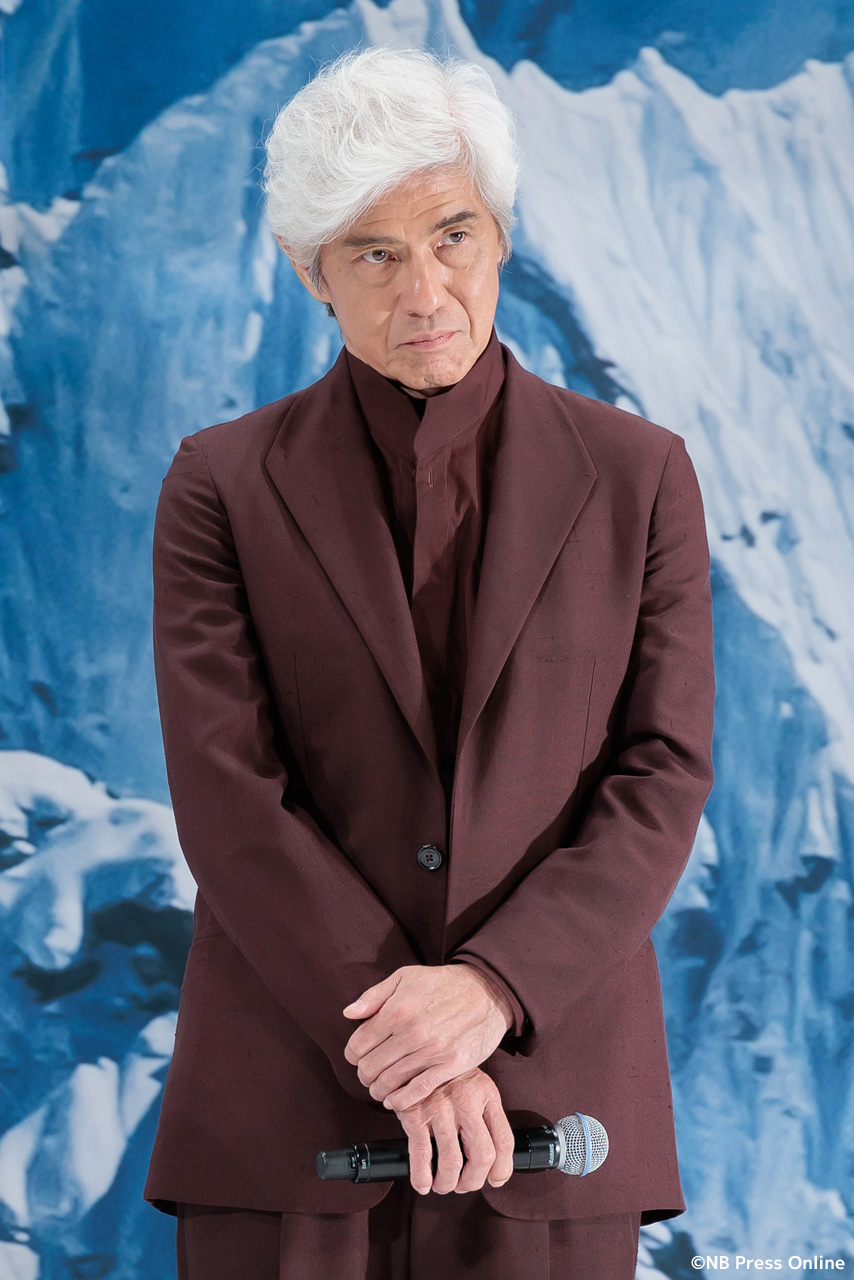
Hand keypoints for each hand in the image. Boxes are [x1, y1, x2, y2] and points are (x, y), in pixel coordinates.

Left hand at [342, 964, 512, 1110]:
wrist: (486, 991)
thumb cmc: (443, 983)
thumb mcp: (405, 977)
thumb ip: (374, 995)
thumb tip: (348, 1013)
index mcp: (397, 1009)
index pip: (358, 1045)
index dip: (352, 1055)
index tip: (357, 1058)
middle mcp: (412, 1031)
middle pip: (371, 1066)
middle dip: (364, 1074)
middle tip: (368, 1075)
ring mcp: (432, 1050)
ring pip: (391, 1081)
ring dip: (379, 1089)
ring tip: (379, 1088)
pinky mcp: (450, 1065)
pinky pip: (418, 1091)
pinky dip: (400, 1101)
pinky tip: (393, 1101)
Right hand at [394, 1066, 514, 1194]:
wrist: (419, 1051)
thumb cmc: (450, 1075)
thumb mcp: (477, 1087)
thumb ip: (487, 1117)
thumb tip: (495, 1164)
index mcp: (486, 1094)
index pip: (504, 1141)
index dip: (502, 1169)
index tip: (495, 1179)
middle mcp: (466, 1101)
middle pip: (482, 1156)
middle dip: (474, 1180)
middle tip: (465, 1184)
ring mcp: (440, 1108)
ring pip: (452, 1162)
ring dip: (447, 1183)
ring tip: (443, 1184)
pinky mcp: (415, 1113)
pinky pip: (421, 1155)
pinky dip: (421, 1177)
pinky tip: (422, 1183)